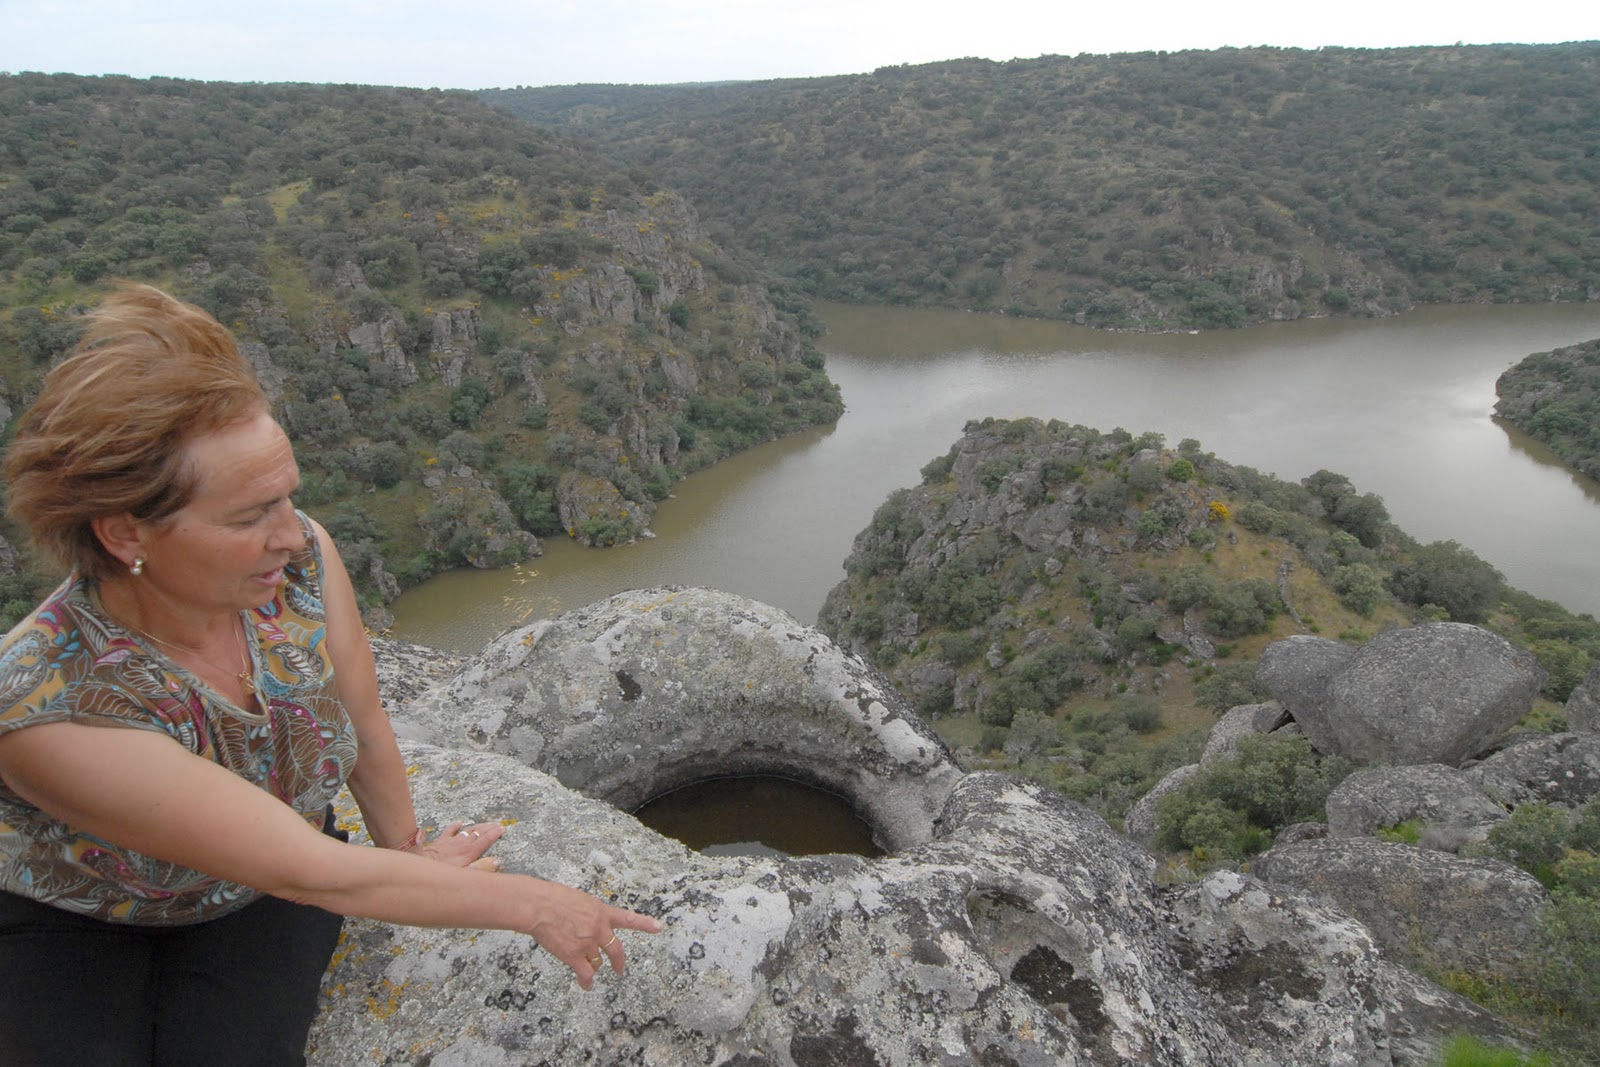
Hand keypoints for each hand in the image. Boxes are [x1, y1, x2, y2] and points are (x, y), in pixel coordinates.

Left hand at [420, 820, 503, 870]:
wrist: (420, 866)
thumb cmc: (442, 876)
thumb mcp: (464, 876)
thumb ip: (480, 869)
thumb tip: (496, 862)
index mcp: (468, 853)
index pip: (485, 841)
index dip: (494, 834)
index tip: (502, 829)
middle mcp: (461, 845)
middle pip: (478, 833)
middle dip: (489, 828)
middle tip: (498, 825)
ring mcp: (451, 842)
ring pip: (467, 830)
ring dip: (477, 826)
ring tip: (486, 823)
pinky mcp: (440, 842)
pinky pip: (449, 831)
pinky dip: (455, 826)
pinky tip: (459, 823)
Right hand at [523, 881, 665, 990]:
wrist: (538, 906)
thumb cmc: (553, 898)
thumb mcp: (580, 900)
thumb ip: (589, 913)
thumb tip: (587, 924)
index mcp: (601, 911)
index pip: (628, 918)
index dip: (645, 924)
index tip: (659, 927)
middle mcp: (598, 928)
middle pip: (616, 950)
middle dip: (618, 961)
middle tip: (619, 968)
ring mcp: (587, 943)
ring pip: (597, 961)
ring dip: (593, 966)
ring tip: (589, 970)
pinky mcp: (573, 955)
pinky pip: (585, 973)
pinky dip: (586, 981)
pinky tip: (586, 985)